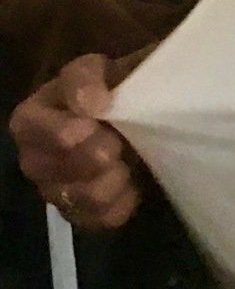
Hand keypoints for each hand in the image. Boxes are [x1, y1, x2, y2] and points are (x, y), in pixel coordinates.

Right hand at [10, 54, 142, 230]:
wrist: (150, 123)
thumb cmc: (119, 91)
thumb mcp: (105, 69)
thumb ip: (89, 76)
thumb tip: (90, 103)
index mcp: (32, 117)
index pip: (30, 126)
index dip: (61, 128)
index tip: (94, 121)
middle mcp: (33, 158)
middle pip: (51, 168)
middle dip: (93, 155)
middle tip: (119, 144)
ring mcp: (54, 191)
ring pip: (77, 197)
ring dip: (111, 180)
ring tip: (128, 163)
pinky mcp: (80, 215)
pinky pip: (98, 220)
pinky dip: (123, 202)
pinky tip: (133, 186)